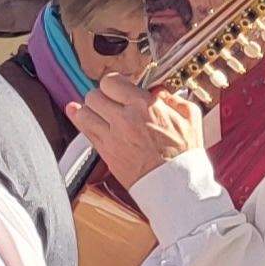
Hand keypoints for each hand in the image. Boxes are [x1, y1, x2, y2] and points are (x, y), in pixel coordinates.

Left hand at [67, 73, 200, 187]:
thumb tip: (159, 91)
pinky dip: (78, 119)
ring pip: (84, 111)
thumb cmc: (184, 153)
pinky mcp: (106, 152)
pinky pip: (84, 130)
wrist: (175, 184)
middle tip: (110, 101)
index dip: (115, 83)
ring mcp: (112, 136)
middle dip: (103, 96)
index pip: (112, 81)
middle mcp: (125, 118)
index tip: (119, 88)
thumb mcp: (190, 117)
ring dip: (90, 108)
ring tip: (97, 110)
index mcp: (145, 106)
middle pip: (95, 95)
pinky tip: (74, 112)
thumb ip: (173, 98)